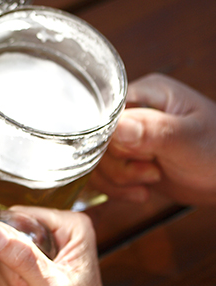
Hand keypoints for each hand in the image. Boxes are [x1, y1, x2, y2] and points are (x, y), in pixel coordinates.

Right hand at [0, 206, 159, 285]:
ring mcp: (36, 251)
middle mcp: (52, 234)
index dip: (14, 245)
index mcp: (68, 226)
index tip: (30, 271)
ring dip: (6, 284)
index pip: (18, 216)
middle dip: (10, 271)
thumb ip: (23, 259)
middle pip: (3, 236)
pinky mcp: (22, 269)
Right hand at [88, 73, 215, 204]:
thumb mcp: (188, 139)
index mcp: (146, 92)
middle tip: (151, 172)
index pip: (104, 111)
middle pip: (96, 138)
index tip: (136, 154)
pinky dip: (117, 188)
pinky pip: (102, 173)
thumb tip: (118, 126)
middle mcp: (131, 111)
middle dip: (119, 164)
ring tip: (151, 181)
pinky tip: (141, 192)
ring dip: (119, 179)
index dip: (111, 138)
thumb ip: (154, 130)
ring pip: (96, 159)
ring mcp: (127, 136)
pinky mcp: (125, 158)